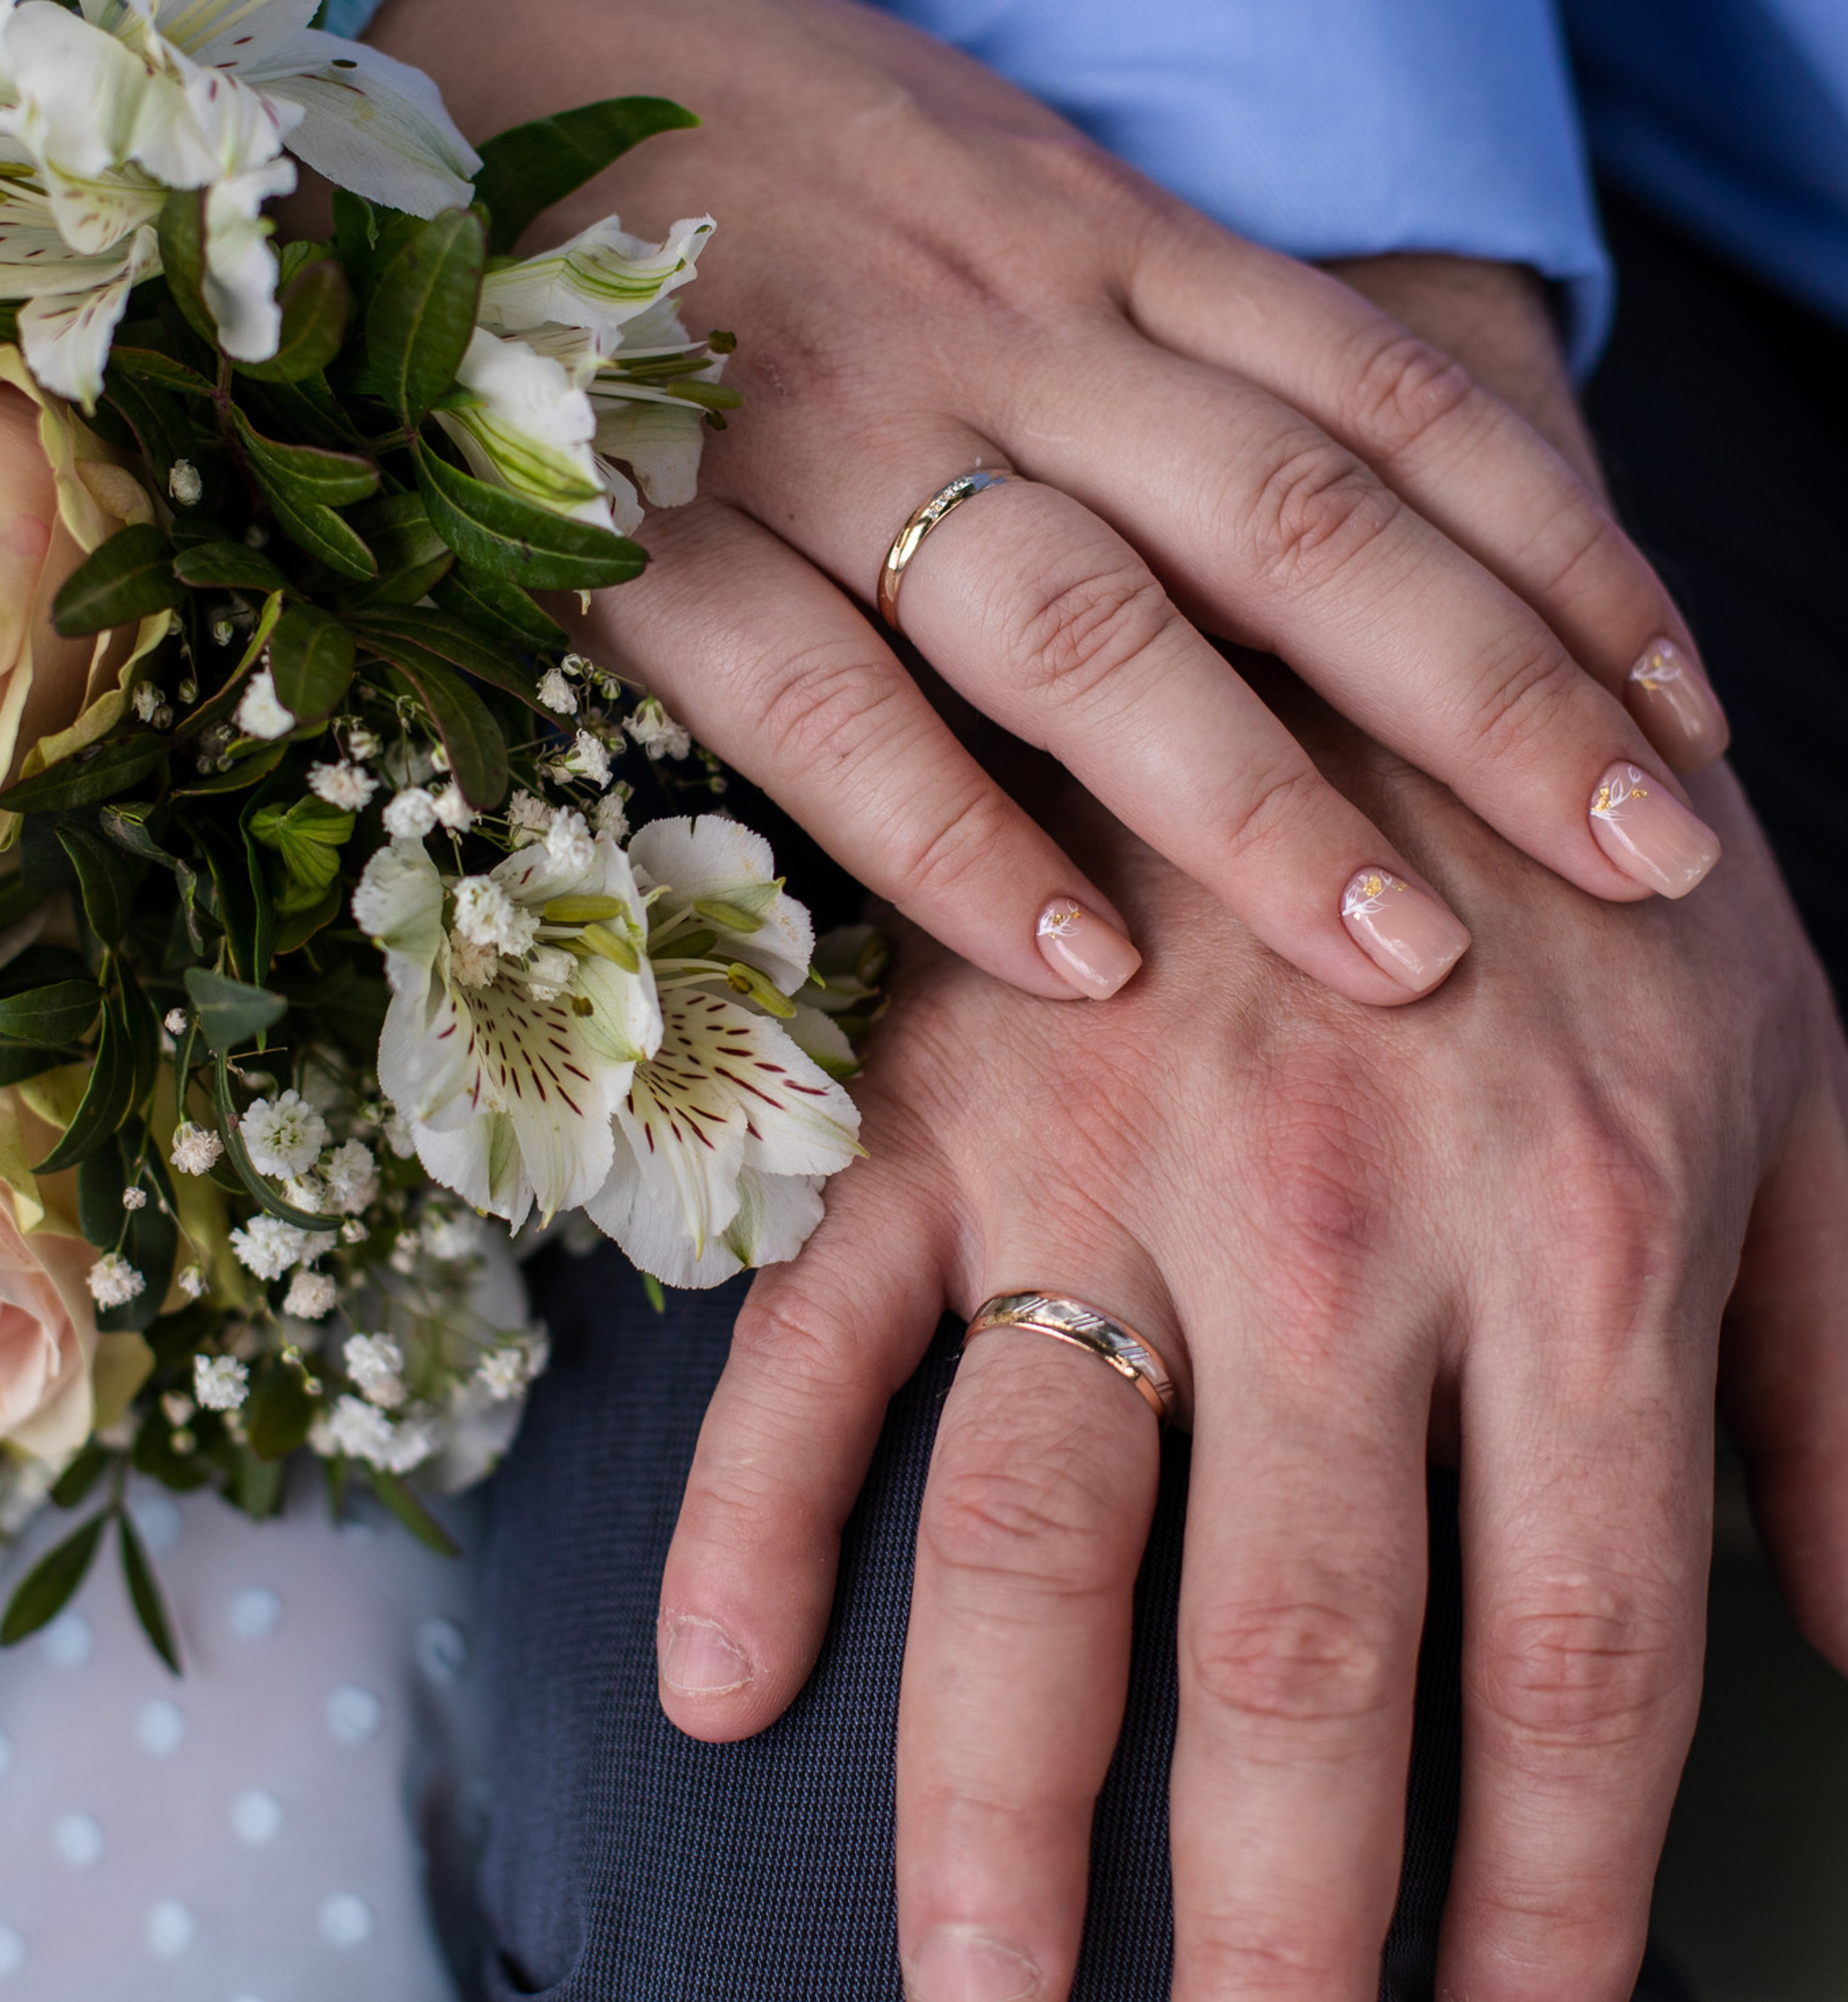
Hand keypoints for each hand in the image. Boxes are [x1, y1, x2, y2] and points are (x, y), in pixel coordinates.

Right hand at [376, 0, 1728, 1010]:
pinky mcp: (640, 516)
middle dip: (1490, 701)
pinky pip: (813, 695)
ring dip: (1253, 801)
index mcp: (1092, 225)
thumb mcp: (985, 166)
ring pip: (1081, 619)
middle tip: (1645, 861)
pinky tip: (1072, 963)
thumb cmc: (741, 126)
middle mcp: (995, 317)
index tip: (1678, 705)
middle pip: (1293, 523)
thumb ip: (1136, 310)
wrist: (451, 12)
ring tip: (1403, 960)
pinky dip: (947, 835)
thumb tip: (1307, 491)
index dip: (1561, 555)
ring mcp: (821, 418)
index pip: (1388, 398)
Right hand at [649, 703, 1847, 2000]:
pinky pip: (812, 1323)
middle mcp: (1333, 1227)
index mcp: (1583, 1238)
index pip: (1573, 1665)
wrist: (1351, 586)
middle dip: (1282, 1944)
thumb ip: (1841, 1370)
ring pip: (1040, 1539)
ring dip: (1000, 1808)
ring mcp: (1102, 1155)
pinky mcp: (929, 1090)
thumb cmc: (1589, 854)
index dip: (1548, 1907)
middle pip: (1301, 1664)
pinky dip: (757, 1504)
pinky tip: (716, 1684)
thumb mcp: (1800, 1073)